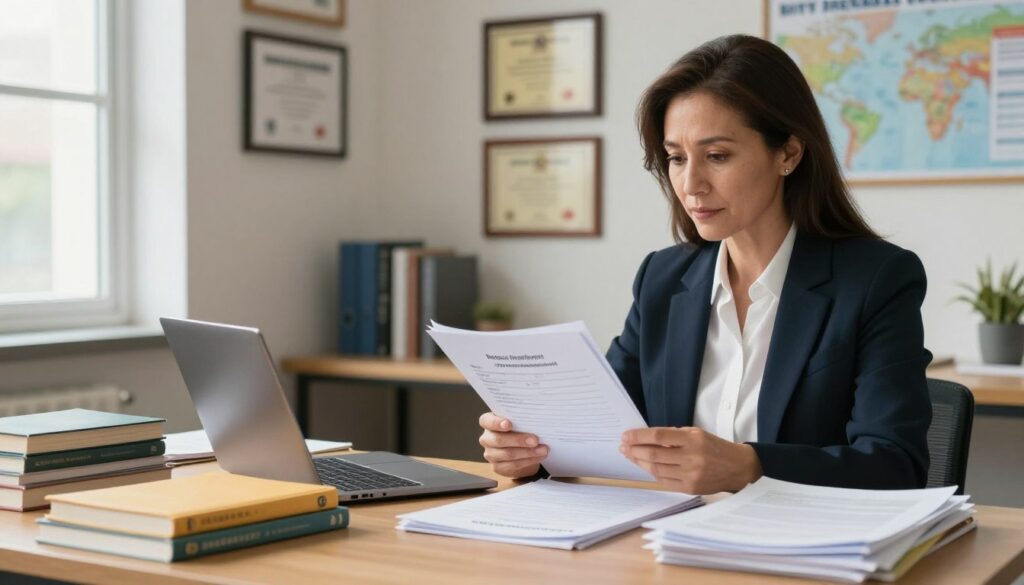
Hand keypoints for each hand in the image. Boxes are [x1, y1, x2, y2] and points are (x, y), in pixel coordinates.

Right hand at [478, 412, 548, 478]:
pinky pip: (513, 465)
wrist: (520, 449)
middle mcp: (487, 438)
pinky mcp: (498, 467)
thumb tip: (537, 419)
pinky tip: (539, 456)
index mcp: (488, 423)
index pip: (486, 421)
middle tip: (535, 440)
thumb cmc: (520, 429)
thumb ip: (522, 420)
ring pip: (508, 454)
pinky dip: (529, 460)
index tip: (509, 424)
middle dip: (519, 440)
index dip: (496, 423)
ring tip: (543, 450)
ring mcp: (490, 454)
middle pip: (498, 440)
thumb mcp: (519, 421)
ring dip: (528, 452)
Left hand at [620, 427, 761, 493]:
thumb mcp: (696, 433)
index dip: (639, 436)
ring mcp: (691, 475)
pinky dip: (652, 473)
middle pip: (654, 455)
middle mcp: (692, 457)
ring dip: (639, 462)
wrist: (737, 467)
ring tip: (630, 456)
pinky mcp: (690, 488)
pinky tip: (645, 467)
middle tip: (623, 447)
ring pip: (656, 469)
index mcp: (693, 439)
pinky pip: (664, 481)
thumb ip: (673, 436)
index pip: (659, 436)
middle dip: (634, 450)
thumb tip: (646, 438)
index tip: (626, 436)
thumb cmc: (715, 447)